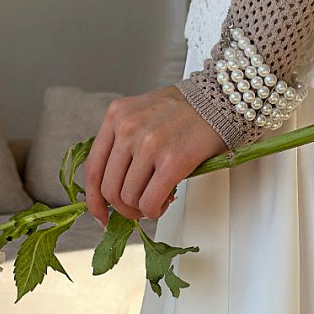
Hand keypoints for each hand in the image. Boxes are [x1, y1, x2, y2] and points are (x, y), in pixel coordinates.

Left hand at [84, 86, 228, 226]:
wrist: (221, 101)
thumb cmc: (186, 111)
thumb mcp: (142, 115)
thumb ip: (124, 142)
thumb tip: (115, 185)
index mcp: (116, 116)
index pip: (93, 167)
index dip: (94, 199)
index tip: (101, 213)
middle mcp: (128, 129)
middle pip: (109, 189)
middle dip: (123, 208)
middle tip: (137, 209)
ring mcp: (148, 145)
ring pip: (128, 198)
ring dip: (142, 209)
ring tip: (157, 200)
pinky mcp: (172, 161)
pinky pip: (150, 201)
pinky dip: (155, 210)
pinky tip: (165, 202)